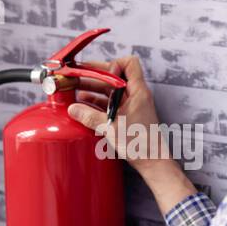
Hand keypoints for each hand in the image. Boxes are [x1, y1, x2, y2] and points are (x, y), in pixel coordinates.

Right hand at [67, 56, 197, 213]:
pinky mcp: (128, 115)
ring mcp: (132, 105)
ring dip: (93, 90)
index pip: (129, 63)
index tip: (99, 75)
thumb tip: (73, 109)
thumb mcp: (111, 128)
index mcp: (137, 92)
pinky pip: (110, 103)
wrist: (153, 161)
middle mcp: (135, 95)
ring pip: (110, 90)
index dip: (113, 65)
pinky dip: (97, 103)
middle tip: (76, 77)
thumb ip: (90, 116)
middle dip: (94, 76)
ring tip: (75, 92)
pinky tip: (84, 106)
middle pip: (114, 76)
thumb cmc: (140, 144)